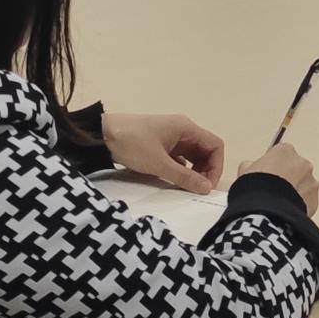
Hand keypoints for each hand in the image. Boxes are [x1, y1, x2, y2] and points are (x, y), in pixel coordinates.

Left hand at [101, 112, 225, 192]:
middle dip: (206, 170)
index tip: (208, 185)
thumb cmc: (133, 144)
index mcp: (186, 128)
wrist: (101, 135)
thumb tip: (206, 188)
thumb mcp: (159, 163)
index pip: (215, 145)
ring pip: (192, 155)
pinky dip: (181, 170)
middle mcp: (182, 130)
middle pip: (205, 151)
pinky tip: (175, 181)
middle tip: (198, 189)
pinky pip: (179, 158)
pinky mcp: (159, 144)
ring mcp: (170, 137)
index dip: (216, 166)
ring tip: (187, 187)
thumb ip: (184, 177)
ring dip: (194, 171)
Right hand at [238, 141, 318, 212]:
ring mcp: (311, 182)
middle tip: (273, 190)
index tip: (267, 175)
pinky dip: (299, 205)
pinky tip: (285, 210)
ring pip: (303, 185)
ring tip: (279, 203)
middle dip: (287, 178)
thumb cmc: (255, 187)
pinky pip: (306, 201)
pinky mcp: (314, 200)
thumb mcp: (245, 171)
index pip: (281, 155)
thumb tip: (250, 167)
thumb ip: (251, 165)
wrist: (267, 210)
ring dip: (294, 192)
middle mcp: (302, 163)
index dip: (273, 166)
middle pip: (295, 169)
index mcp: (286, 151)